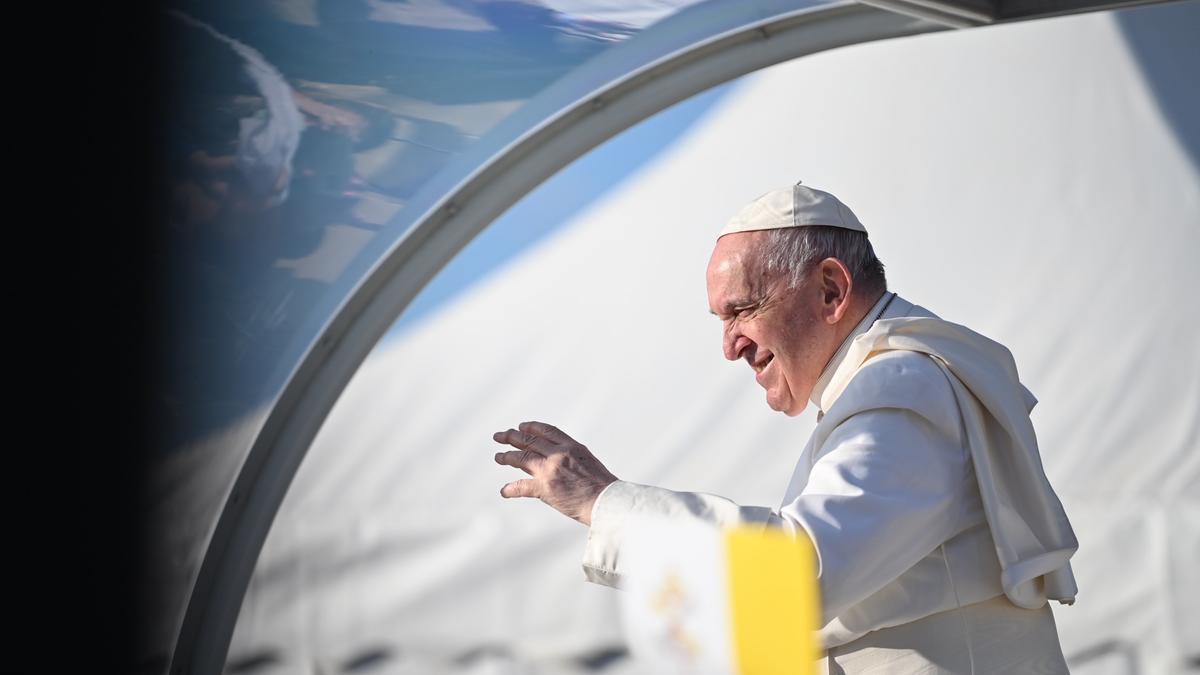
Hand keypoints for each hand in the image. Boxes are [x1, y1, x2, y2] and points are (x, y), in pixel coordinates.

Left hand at [493, 421, 616, 525]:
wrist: (607, 502)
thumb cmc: (602, 486)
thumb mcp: (588, 461)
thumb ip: (571, 456)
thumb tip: (559, 458)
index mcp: (572, 446)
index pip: (546, 430)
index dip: (531, 427)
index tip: (521, 426)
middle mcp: (559, 454)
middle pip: (529, 441)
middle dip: (512, 437)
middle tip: (500, 436)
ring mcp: (550, 470)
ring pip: (521, 458)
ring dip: (507, 457)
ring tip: (498, 457)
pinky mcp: (545, 488)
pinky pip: (521, 486)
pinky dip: (511, 489)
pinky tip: (505, 491)